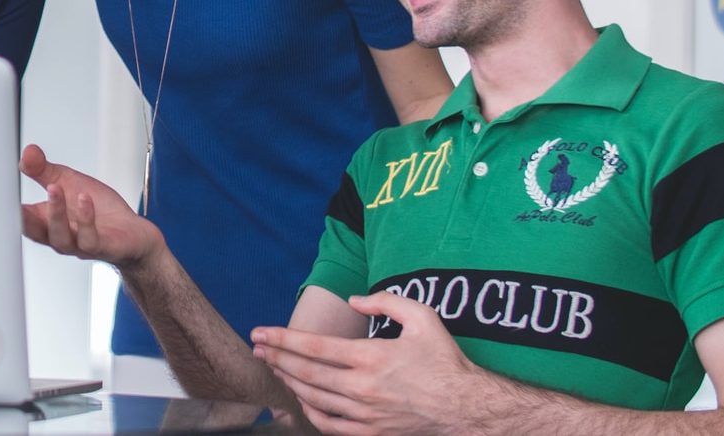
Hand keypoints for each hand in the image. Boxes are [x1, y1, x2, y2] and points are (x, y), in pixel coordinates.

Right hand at [19, 144, 164, 268]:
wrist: (133, 234)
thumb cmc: (99, 211)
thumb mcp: (68, 182)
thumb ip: (44, 170)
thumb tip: (28, 152)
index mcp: (45, 222)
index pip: (19, 217)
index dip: (5, 208)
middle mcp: (58, 236)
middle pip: (33, 232)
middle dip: (23, 216)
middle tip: (14, 197)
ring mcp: (78, 244)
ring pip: (59, 237)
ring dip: (55, 212)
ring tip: (54, 187)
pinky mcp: (101, 247)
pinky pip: (88, 238)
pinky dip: (85, 218)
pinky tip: (83, 199)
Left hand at [251, 291, 486, 434]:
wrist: (466, 408)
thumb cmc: (445, 361)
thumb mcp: (423, 318)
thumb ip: (386, 301)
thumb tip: (354, 300)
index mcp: (371, 357)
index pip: (313, 346)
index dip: (282, 338)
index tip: (261, 332)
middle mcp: (362, 387)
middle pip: (305, 373)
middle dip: (275, 358)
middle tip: (257, 348)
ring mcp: (365, 414)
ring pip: (313, 398)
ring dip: (288, 382)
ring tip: (274, 368)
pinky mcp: (371, 433)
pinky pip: (329, 426)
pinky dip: (310, 413)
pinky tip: (302, 400)